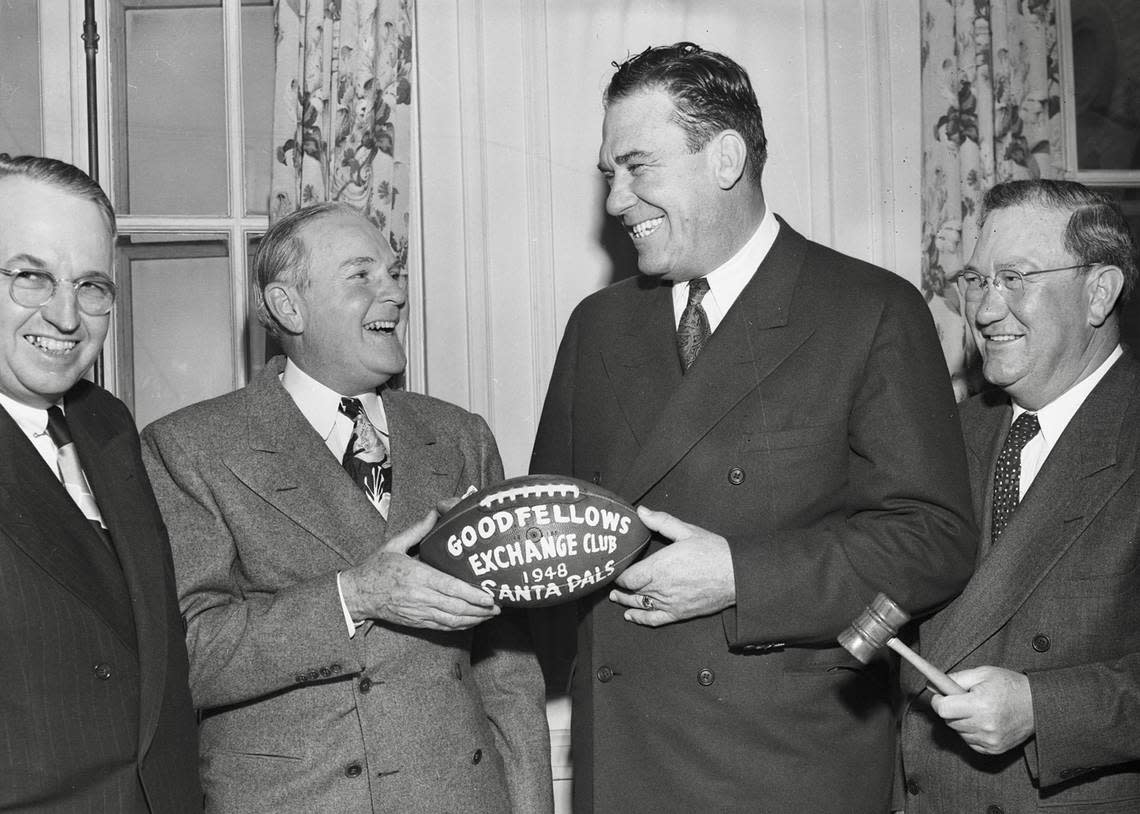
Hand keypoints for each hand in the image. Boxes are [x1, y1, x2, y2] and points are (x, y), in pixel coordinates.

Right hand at [340, 510, 499, 630]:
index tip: (489, 595)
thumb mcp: (394, 544)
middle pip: (455, 607)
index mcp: (416, 576)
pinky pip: (442, 627)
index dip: (472, 594)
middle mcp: (419, 597)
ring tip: (491, 614)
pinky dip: (460, 626)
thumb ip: (418, 529)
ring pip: (451, 620)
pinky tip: (473, 621)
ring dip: (474, 619)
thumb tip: (437, 511)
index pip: (449, 587)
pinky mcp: (417, 623)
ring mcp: (418, 612)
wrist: (356, 595)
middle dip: (480, 609)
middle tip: (499, 606)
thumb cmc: (376, 568)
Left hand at [608, 506, 734, 626]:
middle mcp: (661, 588)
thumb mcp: (686, 531)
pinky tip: (631, 616)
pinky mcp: (678, 613)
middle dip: (620, 587)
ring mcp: (669, 603)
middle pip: (631, 591)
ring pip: (639, 604)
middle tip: (611, 582)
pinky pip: (653, 619)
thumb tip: (641, 512)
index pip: (628, 576)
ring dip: (625, 601)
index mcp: (659, 567)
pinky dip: (639, 618)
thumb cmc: (714, 552)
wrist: (736, 575)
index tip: (615, 568)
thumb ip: (661, 521)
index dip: (618, 574)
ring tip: (616, 597)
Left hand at [930, 665, 1034, 754]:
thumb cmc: (1009, 686)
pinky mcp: (994, 749)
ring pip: (958, 731)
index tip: (940, 695)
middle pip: (949, 721)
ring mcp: (990, 740)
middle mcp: (985, 725)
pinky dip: (971, 732)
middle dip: (951, 709)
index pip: (943, 709)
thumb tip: (931, 684)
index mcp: (981, 704)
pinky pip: (969, 741)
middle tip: (963, 699)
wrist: (1037, 705)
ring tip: (977, 709)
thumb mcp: (982, 673)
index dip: (938, 700)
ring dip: (961, 721)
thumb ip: (955, 678)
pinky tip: (983, 721)